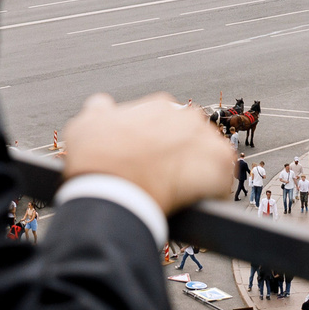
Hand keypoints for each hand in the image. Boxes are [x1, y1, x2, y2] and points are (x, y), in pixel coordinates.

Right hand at [63, 93, 236, 213]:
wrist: (111, 194)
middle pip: (191, 141)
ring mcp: (205, 139)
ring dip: (200, 175)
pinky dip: (214, 193)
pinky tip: (198, 204)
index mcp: (158, 106)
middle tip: (167, 183)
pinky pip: (223, 179)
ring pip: (209, 159)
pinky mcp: (220, 165)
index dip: (160, 148)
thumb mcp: (84, 126)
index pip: (168, 127)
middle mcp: (186, 117)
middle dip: (182, 159)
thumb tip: (103, 105)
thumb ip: (99, 111)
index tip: (153, 165)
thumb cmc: (95, 163)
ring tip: (183, 197)